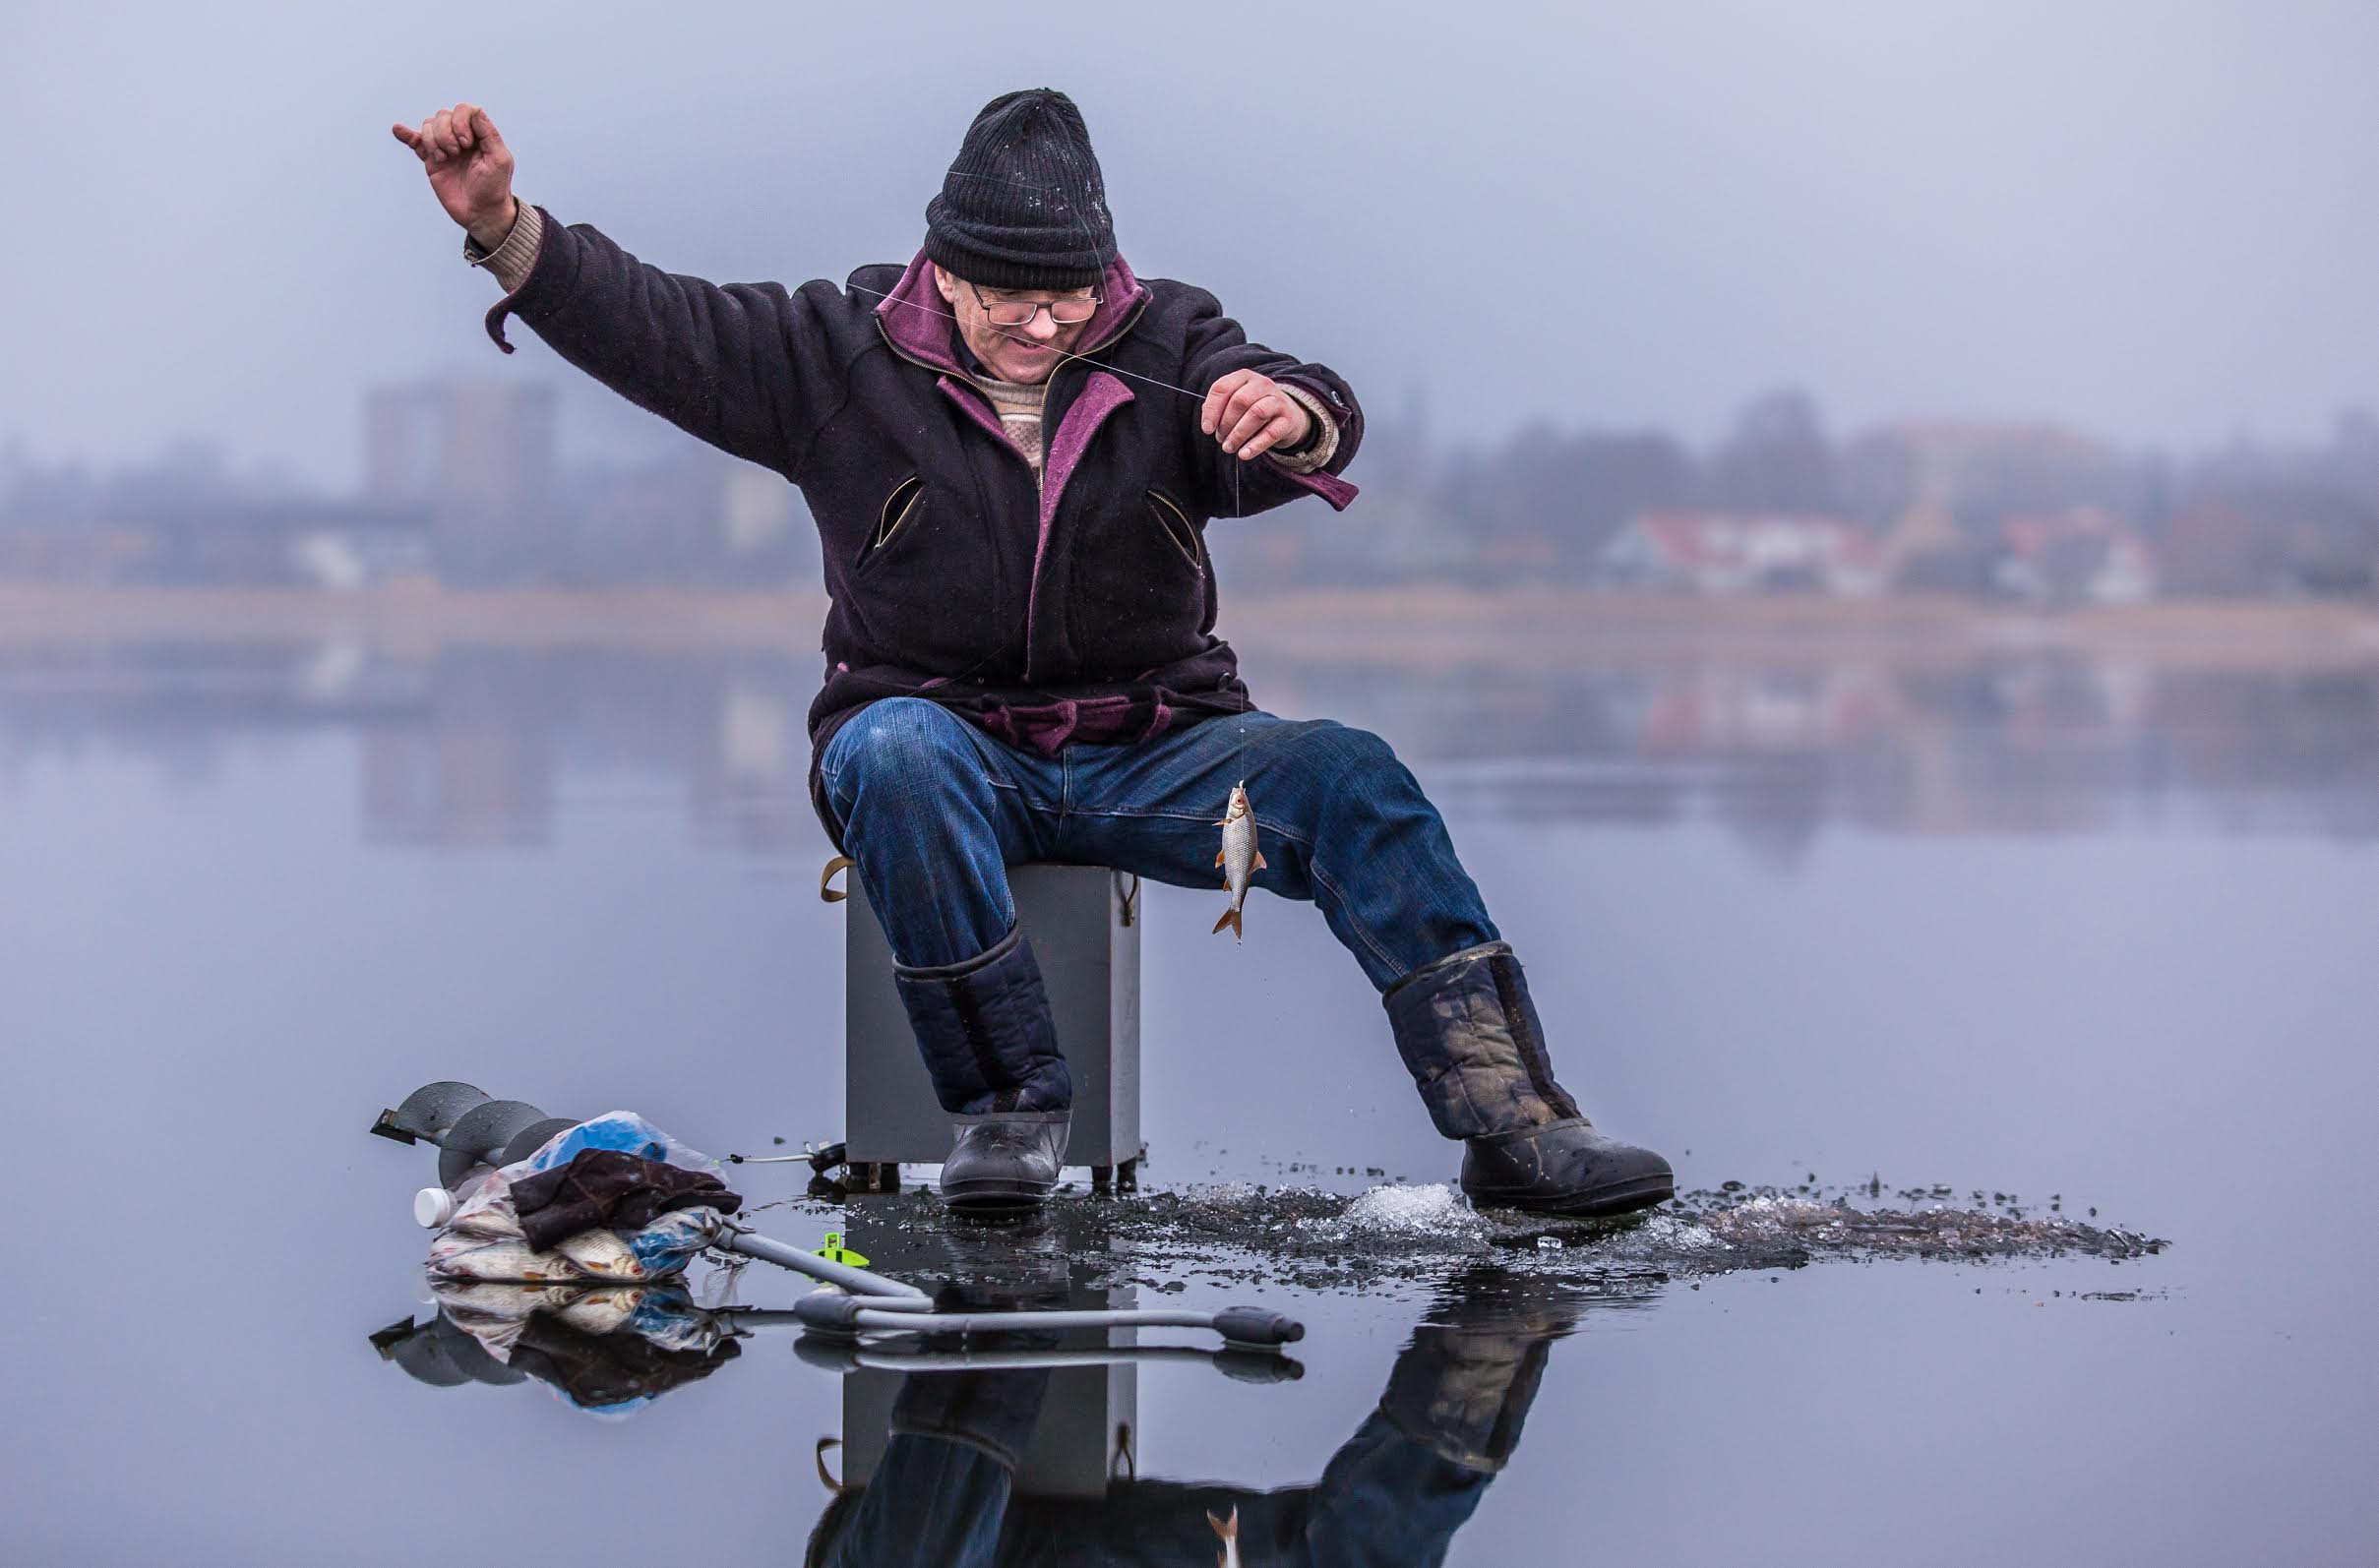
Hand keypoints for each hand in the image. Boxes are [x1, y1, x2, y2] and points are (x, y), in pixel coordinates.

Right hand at [391, 103, 517, 249]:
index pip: (464, 110)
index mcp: (478, 134)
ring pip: (428, 126)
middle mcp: (461, 136)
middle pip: (443, 115)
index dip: (461, 122)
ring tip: (444, 159)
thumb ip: (489, 133)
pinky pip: (415, 142)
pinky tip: (398, 129)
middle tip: (456, 153)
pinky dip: (406, 134)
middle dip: (446, 132)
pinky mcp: (432, 160)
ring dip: (433, 140)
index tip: (468, 144)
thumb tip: (476, 110)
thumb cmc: (494, 187)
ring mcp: (445, 147)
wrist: (480, 213)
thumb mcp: (500, 160)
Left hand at [1200, 368, 1312, 462]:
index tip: (1207, 430)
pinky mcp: (1288, 420)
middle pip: (1239, 401)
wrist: (1288, 417)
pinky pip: (1271, 432)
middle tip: (1221, 440)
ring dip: (1238, 434)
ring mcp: (1278, 400)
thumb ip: (1219, 408)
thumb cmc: (1254, 409)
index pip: (1223, 387)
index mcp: (1245, 377)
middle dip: (1226, 423)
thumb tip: (1208, 424)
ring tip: (1229, 448)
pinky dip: (1255, 445)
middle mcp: (1263, 384)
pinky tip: (1244, 454)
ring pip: (1256, 413)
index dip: (1212, 410)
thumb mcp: (1237, 404)